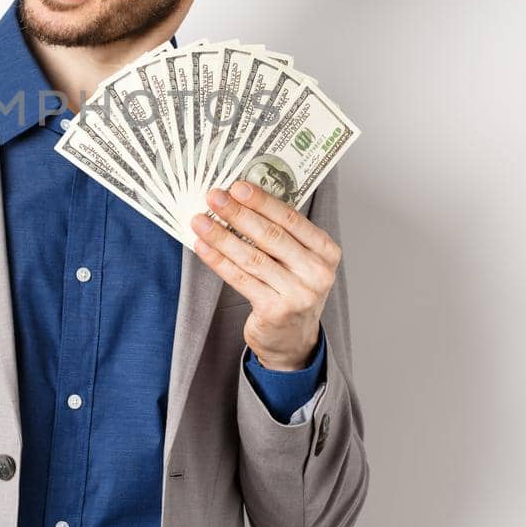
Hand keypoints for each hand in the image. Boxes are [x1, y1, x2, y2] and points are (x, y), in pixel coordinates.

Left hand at [190, 180, 341, 371]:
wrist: (294, 340)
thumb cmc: (292, 289)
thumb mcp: (299, 260)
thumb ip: (280, 233)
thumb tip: (241, 199)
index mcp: (326, 251)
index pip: (291, 219)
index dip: (262, 201)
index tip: (237, 186)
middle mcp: (317, 272)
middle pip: (271, 236)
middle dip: (238, 213)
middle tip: (215, 197)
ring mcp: (298, 294)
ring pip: (252, 257)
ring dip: (222, 236)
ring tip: (200, 220)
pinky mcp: (275, 311)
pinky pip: (240, 279)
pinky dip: (218, 260)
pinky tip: (203, 246)